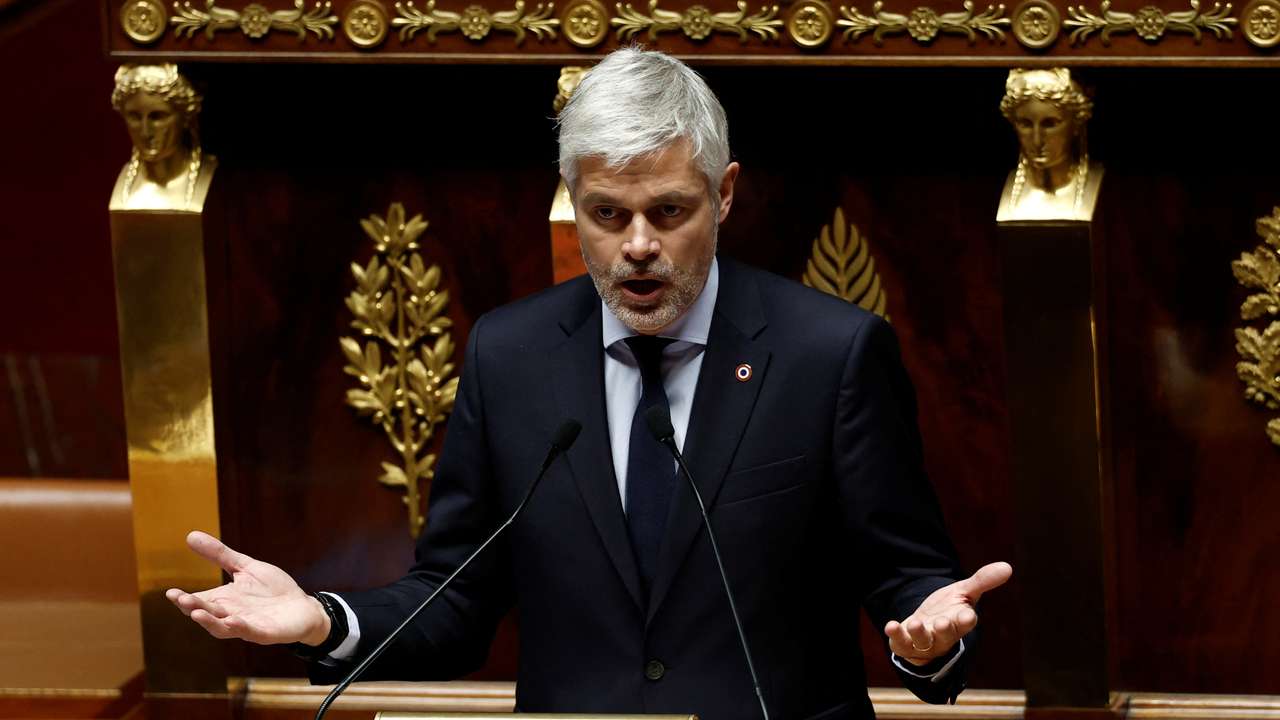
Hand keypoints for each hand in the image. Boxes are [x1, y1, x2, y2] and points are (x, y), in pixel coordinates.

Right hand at [165, 530, 330, 646]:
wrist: (303, 607)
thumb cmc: (272, 589)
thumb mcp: (245, 567)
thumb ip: (220, 555)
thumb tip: (190, 535)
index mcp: (224, 601)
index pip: (199, 601)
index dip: (184, 599)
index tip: (170, 592)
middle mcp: (231, 615)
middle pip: (208, 614)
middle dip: (194, 608)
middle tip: (182, 600)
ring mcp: (248, 626)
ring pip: (223, 628)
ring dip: (210, 622)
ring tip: (196, 614)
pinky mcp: (266, 633)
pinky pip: (251, 632)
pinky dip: (241, 628)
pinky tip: (233, 621)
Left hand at [884, 561, 1011, 666]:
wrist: (925, 627)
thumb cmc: (948, 610)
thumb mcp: (964, 592)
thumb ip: (982, 581)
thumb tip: (1007, 566)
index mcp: (959, 621)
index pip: (966, 622)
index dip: (966, 619)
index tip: (968, 616)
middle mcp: (943, 634)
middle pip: (947, 635)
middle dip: (946, 629)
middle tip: (944, 622)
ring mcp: (925, 641)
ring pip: (924, 641)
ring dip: (920, 633)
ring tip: (916, 623)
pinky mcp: (905, 643)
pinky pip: (901, 642)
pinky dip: (896, 635)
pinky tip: (891, 625)